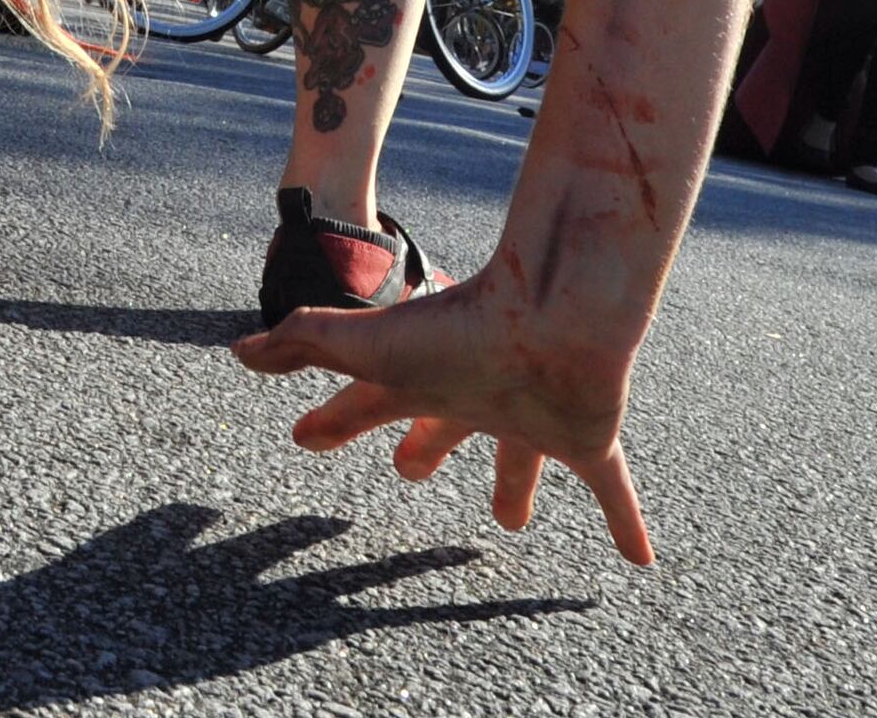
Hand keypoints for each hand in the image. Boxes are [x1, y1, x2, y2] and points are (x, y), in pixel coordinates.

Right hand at [235, 245, 656, 559]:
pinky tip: (637, 560)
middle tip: (407, 472)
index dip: (335, 423)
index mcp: (426, 377)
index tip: (304, 436)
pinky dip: (624, 521)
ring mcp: (535, 418)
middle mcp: (478, 395)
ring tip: (508, 522)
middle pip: (445, 425)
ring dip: (514, 486)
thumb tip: (238, 351)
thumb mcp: (364, 345)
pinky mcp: (587, 439)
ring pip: (522, 456)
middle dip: (425, 449)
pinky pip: (609, 488)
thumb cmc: (457, 329)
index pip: (369, 403)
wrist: (555, 317)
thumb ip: (302, 342)